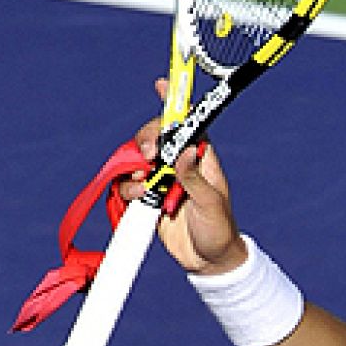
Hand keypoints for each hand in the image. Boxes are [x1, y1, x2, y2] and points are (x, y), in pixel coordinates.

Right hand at [118, 79, 248, 275]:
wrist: (207, 261)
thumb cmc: (218, 229)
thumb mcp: (210, 203)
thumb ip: (194, 178)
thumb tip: (184, 150)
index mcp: (201, 158)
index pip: (188, 124)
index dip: (175, 104)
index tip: (162, 84)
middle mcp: (179, 164)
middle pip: (155, 136)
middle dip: (146, 139)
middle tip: (147, 155)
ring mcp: (161, 180)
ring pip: (138, 159)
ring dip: (135, 168)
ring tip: (144, 185)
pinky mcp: (147, 198)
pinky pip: (128, 185)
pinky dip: (127, 188)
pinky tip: (137, 198)